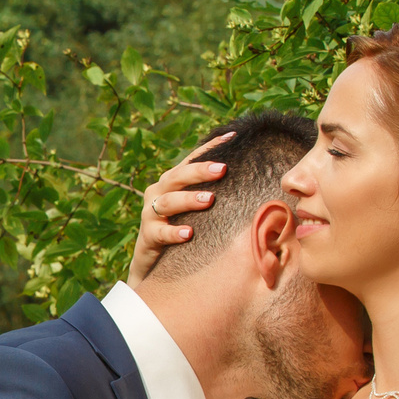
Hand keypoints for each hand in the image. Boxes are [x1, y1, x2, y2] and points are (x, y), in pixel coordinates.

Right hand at [126, 135, 232, 282]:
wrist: (153, 261)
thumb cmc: (182, 228)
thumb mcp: (196, 208)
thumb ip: (212, 192)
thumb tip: (249, 177)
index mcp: (172, 181)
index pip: (190, 159)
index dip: (210, 147)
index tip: (233, 136)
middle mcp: (159, 192)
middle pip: (177, 176)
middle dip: (199, 171)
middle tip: (223, 170)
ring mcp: (151, 214)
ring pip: (167, 202)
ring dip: (188, 199)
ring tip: (209, 200)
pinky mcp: (149, 236)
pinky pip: (160, 233)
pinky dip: (174, 232)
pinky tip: (188, 233)